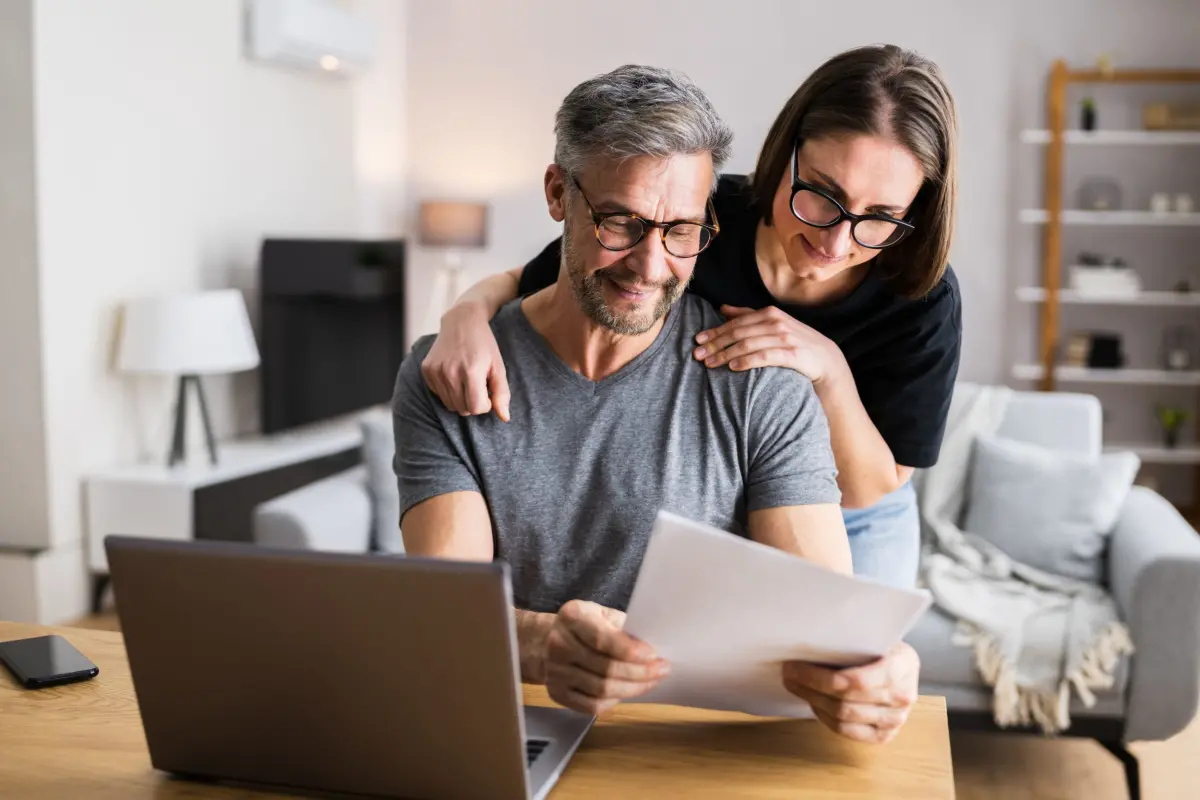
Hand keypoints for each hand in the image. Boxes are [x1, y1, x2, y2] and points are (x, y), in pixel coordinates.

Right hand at [421, 302, 510, 420]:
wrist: (462, 320)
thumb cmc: (484, 345)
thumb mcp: (498, 367)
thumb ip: (502, 393)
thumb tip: (504, 418)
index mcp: (471, 371)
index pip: (476, 408)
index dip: (485, 404)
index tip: (488, 391)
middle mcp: (450, 372)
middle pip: (463, 409)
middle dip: (473, 402)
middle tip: (478, 385)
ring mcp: (436, 371)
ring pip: (450, 405)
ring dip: (461, 398)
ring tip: (467, 380)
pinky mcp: (426, 370)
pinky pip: (439, 395)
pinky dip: (448, 390)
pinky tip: (454, 374)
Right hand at [544, 600, 669, 715]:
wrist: (545, 639)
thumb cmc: (584, 624)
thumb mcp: (601, 613)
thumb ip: (622, 627)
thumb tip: (650, 649)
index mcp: (572, 616)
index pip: (602, 639)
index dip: (630, 650)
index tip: (653, 655)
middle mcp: (559, 644)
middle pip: (605, 668)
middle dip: (639, 672)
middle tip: (662, 670)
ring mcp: (555, 671)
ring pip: (601, 689)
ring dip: (632, 688)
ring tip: (651, 682)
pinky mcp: (557, 693)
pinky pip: (591, 705)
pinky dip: (614, 701)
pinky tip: (627, 692)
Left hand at [692, 305, 844, 386]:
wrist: (826, 360)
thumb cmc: (795, 342)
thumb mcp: (773, 324)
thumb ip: (748, 315)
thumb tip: (722, 308)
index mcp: (769, 313)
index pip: (736, 322)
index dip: (715, 331)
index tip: (697, 340)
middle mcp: (776, 322)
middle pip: (738, 333)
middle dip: (715, 344)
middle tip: (697, 355)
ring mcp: (784, 338)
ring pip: (747, 344)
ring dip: (725, 354)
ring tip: (709, 364)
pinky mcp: (792, 354)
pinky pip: (764, 357)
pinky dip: (746, 361)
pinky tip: (732, 367)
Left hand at [782, 642, 919, 743]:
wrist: (906, 665)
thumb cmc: (884, 646)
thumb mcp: (875, 634)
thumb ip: (850, 641)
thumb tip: (807, 645)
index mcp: (902, 665)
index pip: (855, 681)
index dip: (818, 677)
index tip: (793, 666)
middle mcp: (902, 697)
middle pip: (844, 702)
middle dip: (810, 688)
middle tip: (789, 675)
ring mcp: (895, 719)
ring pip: (843, 718)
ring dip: (813, 702)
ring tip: (797, 687)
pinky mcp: (885, 734)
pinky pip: (848, 732)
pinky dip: (826, 719)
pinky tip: (815, 704)